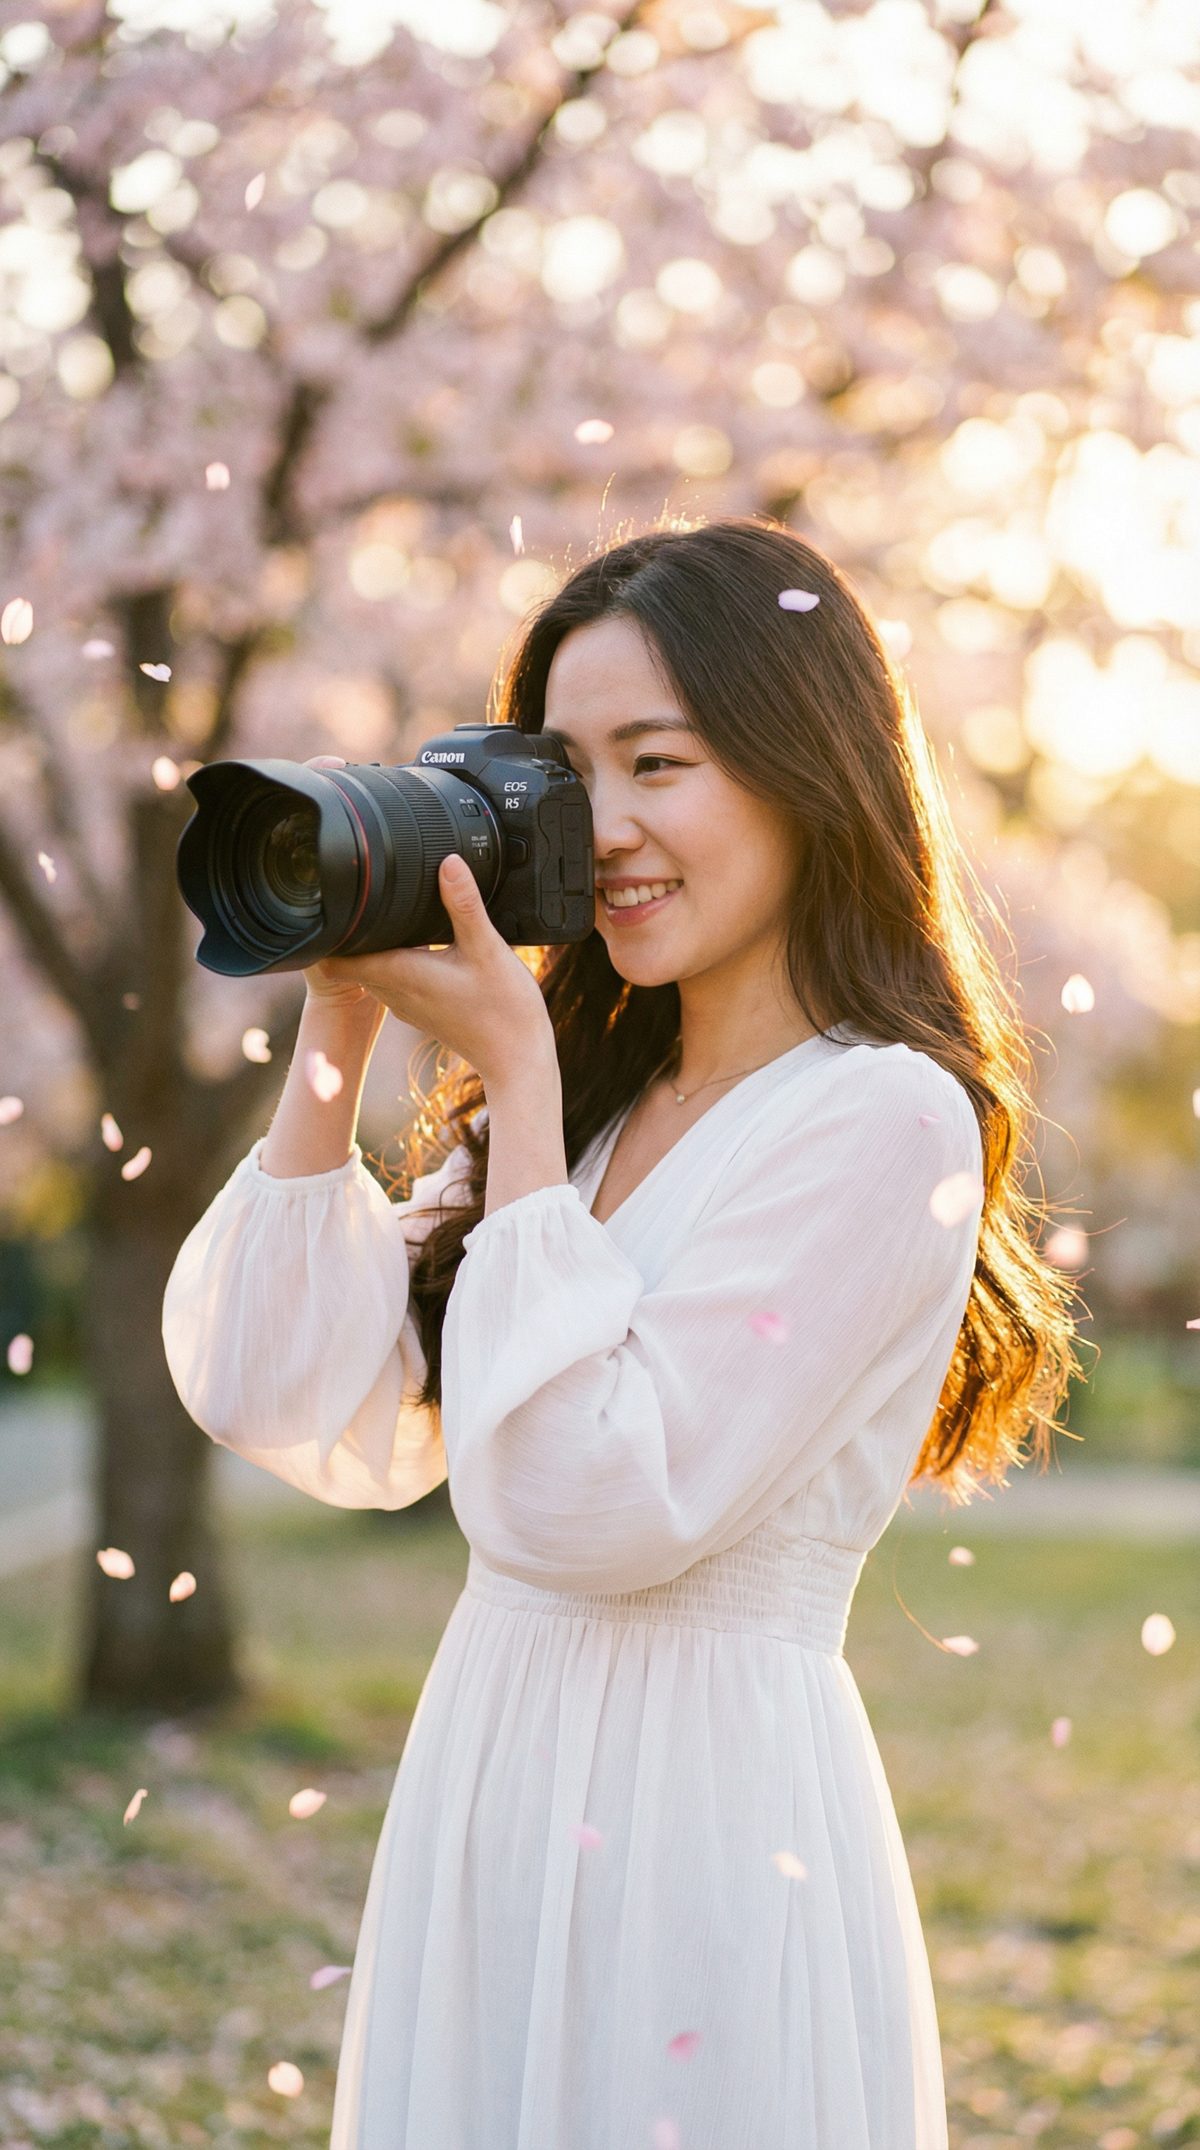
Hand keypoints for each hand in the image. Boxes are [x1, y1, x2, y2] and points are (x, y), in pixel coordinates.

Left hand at [300, 760, 556, 1084]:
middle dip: (351, 932)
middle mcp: (395, 992)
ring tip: (387, 913)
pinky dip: (397, 958)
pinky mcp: (422, 1010)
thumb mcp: (487, 949)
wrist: (518, 1060)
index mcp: (400, 974)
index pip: (336, 959)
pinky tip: (420, 942)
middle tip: (357, 898)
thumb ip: (464, 904)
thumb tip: (448, 863)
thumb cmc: (504, 1011)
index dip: (329, 934)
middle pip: (351, 960)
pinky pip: (394, 978)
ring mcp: (407, 1004)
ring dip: (374, 945)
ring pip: (373, 969)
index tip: (333, 906)